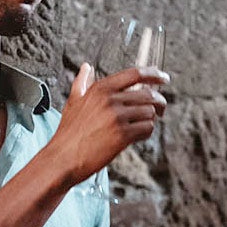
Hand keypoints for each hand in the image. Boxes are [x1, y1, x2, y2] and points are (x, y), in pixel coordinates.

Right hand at [49, 63, 168, 184]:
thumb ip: (82, 83)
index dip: (154, 74)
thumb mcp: (73, 102)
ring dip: (151, 119)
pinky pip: (147, 129)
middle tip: (159, 110)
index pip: (134, 74)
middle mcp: (109, 100)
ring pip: (150, 112)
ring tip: (142, 125)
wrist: (63, 159)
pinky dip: (146, 132)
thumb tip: (86, 67)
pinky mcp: (122, 135)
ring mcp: (117, 117)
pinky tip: (138, 136)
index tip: (164, 78)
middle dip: (158, 102)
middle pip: (148, 94)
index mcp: (100, 89)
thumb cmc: (68, 133)